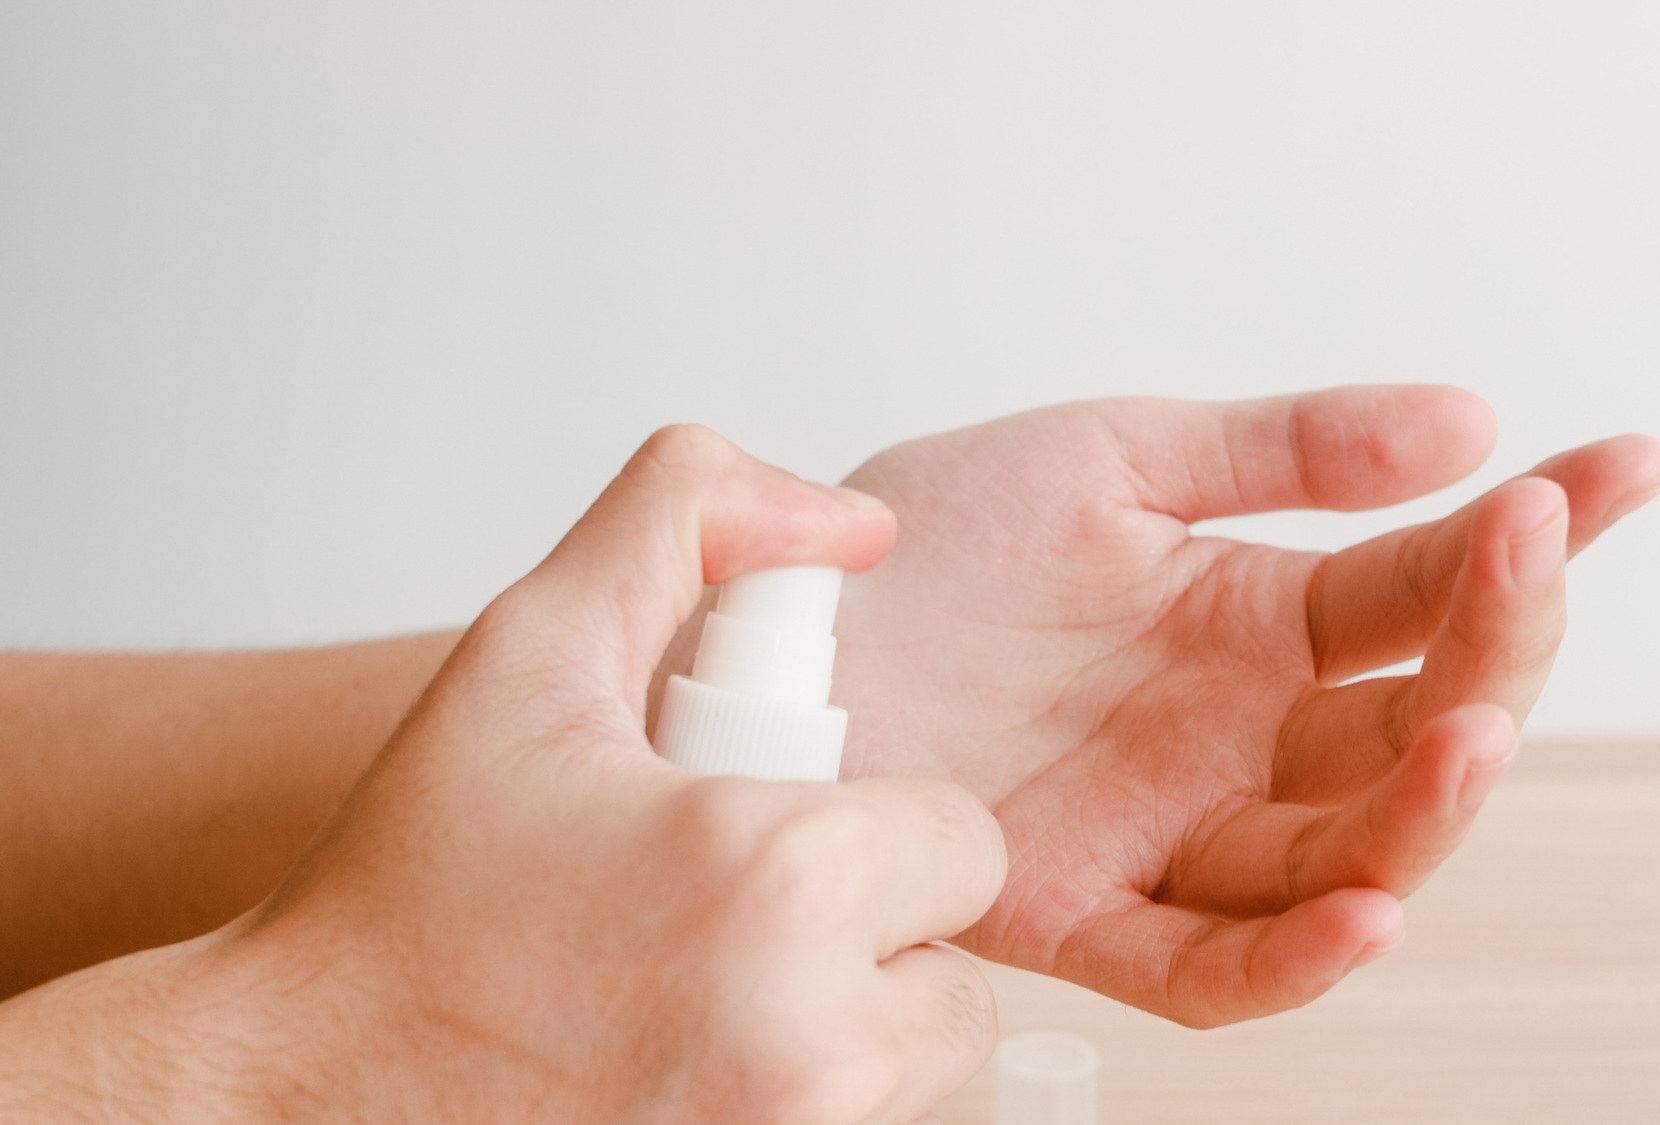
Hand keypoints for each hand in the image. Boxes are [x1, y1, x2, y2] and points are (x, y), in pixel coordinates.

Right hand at [205, 428, 1004, 1122]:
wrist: (288, 1096)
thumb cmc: (407, 893)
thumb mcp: (530, 651)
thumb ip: (686, 519)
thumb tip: (852, 523)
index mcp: (780, 883)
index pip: (966, 843)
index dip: (879, 826)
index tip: (773, 832)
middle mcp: (812, 1050)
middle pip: (957, 979)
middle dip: (875, 940)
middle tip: (737, 920)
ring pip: (914, 1075)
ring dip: (847, 1033)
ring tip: (707, 994)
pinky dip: (800, 1107)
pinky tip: (689, 1071)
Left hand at [831, 386, 1659, 1026]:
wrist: (775, 623)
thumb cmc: (929, 543)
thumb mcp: (1109, 456)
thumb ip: (1282, 449)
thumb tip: (1471, 423)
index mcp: (1256, 622)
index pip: (1428, 590)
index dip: (1532, 539)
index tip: (1627, 469)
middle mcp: (1239, 738)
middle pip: (1414, 728)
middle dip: (1491, 654)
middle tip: (1525, 566)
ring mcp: (1175, 830)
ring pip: (1345, 852)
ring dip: (1423, 810)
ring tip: (1472, 727)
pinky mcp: (1090, 911)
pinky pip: (1213, 963)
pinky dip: (1296, 957)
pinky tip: (1370, 913)